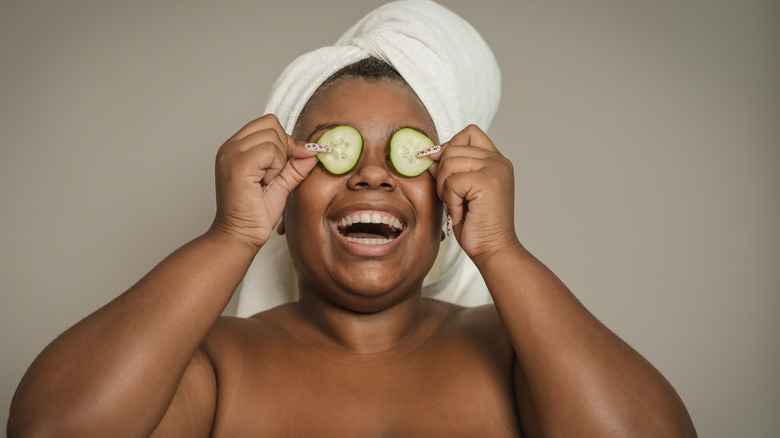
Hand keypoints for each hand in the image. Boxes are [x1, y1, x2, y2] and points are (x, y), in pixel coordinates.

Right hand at [209, 114, 322, 249]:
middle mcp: (230, 146)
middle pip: (272, 124)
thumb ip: (296, 165)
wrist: (240, 235)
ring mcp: (231, 154)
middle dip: (283, 148)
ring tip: (267, 180)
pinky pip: (270, 151)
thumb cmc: (255, 213)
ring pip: (273, 136)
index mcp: (236, 147)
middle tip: (275, 174)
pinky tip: (264, 183)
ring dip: (278, 161)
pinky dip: (275, 167)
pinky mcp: (237, 165)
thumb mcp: (281, 182)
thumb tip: (315, 149)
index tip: (289, 161)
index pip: (268, 122)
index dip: (285, 139)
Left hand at [426, 125, 519, 263]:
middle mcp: (499, 161)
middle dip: (442, 175)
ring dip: (444, 189)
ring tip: (457, 206)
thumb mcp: (459, 191)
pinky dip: (450, 200)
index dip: (450, 147)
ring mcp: (495, 169)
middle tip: (452, 199)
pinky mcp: (488, 182)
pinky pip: (451, 181)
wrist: (493, 249)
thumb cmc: (475, 224)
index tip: (444, 171)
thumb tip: (428, 154)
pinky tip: (461, 214)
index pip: (468, 133)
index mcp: (496, 160)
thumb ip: (448, 169)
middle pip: (452, 148)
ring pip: (448, 162)